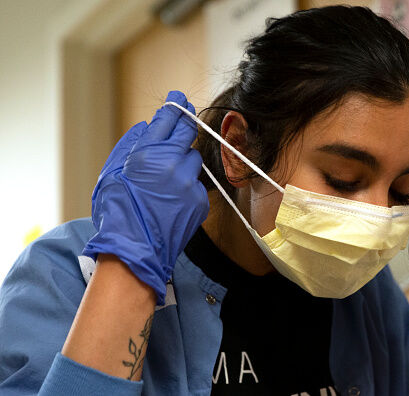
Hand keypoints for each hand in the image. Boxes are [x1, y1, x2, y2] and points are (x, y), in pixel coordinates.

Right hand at [82, 91, 208, 304]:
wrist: (133, 251)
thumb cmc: (116, 212)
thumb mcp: (112, 173)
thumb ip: (129, 145)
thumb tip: (145, 126)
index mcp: (148, 154)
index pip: (170, 119)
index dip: (176, 107)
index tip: (180, 100)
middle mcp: (172, 164)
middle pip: (189, 133)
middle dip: (185, 127)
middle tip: (183, 124)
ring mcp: (189, 184)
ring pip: (193, 160)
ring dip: (182, 163)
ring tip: (165, 181)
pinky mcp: (199, 201)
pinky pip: (196, 184)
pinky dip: (186, 187)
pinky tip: (171, 201)